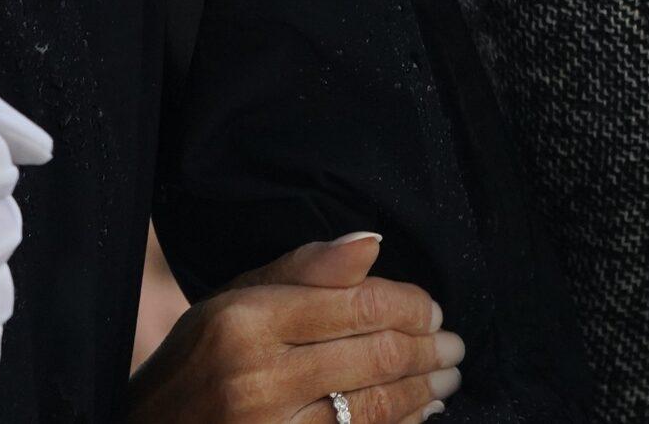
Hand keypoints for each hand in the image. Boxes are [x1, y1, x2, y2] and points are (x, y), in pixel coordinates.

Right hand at [127, 233, 464, 423]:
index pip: (362, 302)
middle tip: (453, 346)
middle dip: (430, 349)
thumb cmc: (195, 363)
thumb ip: (304, 268)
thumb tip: (372, 241)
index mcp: (246, 320)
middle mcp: (258, 377)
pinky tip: (418, 414)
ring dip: (425, 391)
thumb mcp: (233, 299)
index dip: (414, 305)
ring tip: (446, 379)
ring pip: (376, 405)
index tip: (433, 310)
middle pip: (377, 354)